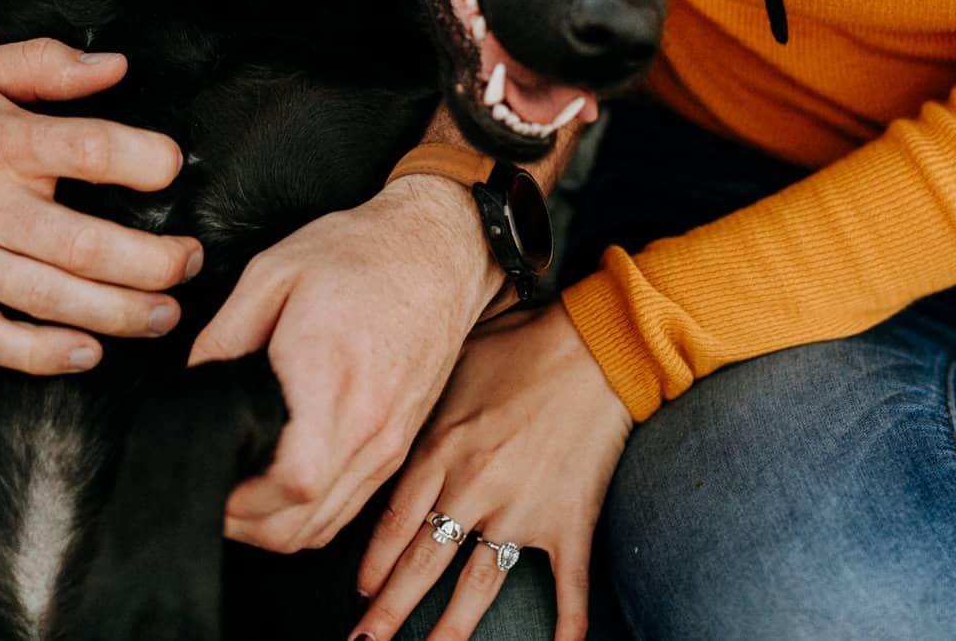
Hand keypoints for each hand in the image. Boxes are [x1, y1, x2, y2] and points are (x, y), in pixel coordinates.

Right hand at [0, 39, 201, 374]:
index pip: (83, 148)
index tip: (172, 169)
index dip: (140, 159)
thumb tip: (117, 68)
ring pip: (51, 299)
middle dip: (152, 260)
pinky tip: (89, 351)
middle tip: (191, 261)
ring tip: (166, 314)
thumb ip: (43, 67)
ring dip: (121, 313)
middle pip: (82, 243)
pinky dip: (47, 354)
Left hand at [188, 175, 501, 551]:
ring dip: (270, 527)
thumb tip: (191, 388)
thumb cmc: (357, 254)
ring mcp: (387, 443)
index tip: (208, 473)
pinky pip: (346, 510)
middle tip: (210, 484)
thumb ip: (223, 335)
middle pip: (297, 526)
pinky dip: (306, 518)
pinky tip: (280, 489)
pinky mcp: (398, 446)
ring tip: (239, 490)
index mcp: (330, 378)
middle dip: (241, 523)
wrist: (438, 251)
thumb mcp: (273, 272)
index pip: (290, 481)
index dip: (238, 500)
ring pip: (320, 529)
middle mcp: (366, 426)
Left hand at [354, 303, 629, 640]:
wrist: (595, 346)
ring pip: (476, 586)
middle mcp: (472, 489)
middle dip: (389, 611)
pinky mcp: (567, 521)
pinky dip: (567, 623)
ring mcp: (521, 511)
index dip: (373, 563)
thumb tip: (387, 406)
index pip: (393, 523)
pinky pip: (566, 585)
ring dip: (450, 629)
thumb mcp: (454, 361)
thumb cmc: (523, 342)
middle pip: (420, 565)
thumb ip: (422, 398)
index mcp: (440, 450)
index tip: (360, 592)